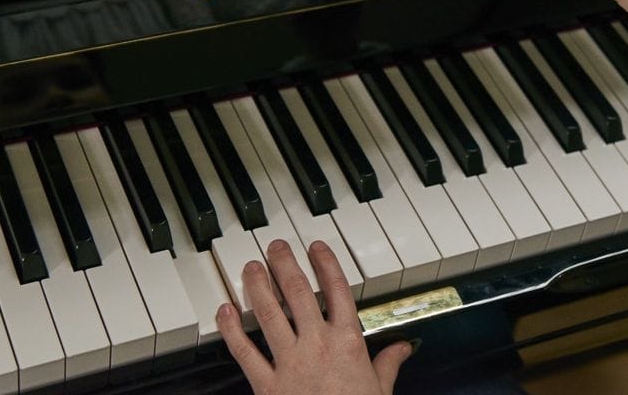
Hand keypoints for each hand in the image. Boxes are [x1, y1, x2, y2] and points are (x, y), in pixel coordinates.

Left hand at [217, 239, 411, 394]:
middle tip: (275, 247)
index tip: (316, 248)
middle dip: (285, 264)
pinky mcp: (267, 385)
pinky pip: (245, 353)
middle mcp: (317, 345)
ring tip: (251, 267)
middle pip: (299, 293)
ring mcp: (290, 363)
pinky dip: (231, 331)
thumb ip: (388, 364)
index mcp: (347, 342)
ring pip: (270, 314)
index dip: (326, 264)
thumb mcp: (380, 389)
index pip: (337, 290)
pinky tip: (224, 312)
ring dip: (258, 287)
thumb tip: (402, 348)